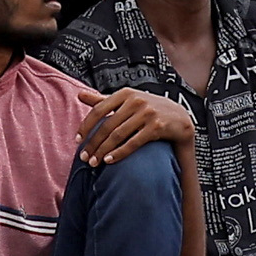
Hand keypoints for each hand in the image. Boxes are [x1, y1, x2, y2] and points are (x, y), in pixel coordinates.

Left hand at [80, 89, 195, 167]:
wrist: (178, 117)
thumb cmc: (147, 109)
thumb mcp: (126, 101)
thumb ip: (103, 100)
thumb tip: (79, 94)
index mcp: (125, 93)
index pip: (99, 110)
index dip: (86, 126)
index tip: (77, 140)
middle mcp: (135, 101)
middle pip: (107, 125)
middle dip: (93, 143)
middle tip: (84, 158)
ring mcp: (147, 113)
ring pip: (118, 135)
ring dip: (103, 151)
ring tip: (94, 162)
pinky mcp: (156, 127)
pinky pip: (133, 142)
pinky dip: (119, 153)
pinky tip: (109, 161)